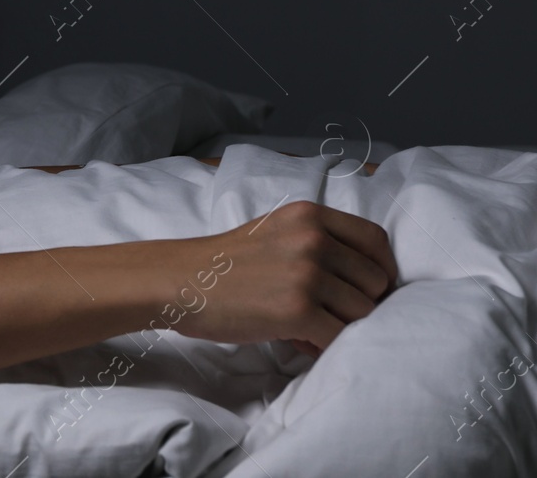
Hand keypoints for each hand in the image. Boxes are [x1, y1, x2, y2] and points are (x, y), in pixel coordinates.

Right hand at [167, 200, 397, 356]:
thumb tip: (367, 285)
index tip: (365, 289)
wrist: (180, 281)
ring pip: (363, 312)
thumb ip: (319, 243)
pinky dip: (325, 346)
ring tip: (309, 328)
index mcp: (310, 215)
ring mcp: (307, 274)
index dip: (380, 269)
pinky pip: (340, 337)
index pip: (377, 241)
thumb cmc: (225, 263)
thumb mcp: (275, 232)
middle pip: (376, 281)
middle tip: (327, 314)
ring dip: (341, 327)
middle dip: (358, 304)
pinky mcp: (298, 310)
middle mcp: (313, 238)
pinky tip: (300, 341)